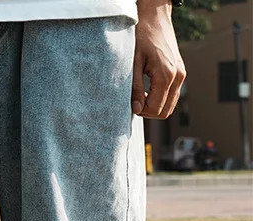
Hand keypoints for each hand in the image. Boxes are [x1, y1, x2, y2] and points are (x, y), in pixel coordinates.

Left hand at [133, 1, 185, 118]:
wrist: (155, 17)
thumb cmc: (142, 36)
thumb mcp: (133, 63)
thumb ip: (135, 88)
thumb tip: (136, 110)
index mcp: (167, 75)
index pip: (156, 109)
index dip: (141, 112)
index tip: (131, 104)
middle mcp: (178, 76)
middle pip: (165, 111)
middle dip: (148, 112)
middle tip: (135, 102)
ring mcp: (181, 74)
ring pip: (170, 105)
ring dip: (154, 106)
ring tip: (140, 96)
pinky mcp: (180, 72)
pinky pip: (172, 95)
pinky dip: (160, 98)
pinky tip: (147, 91)